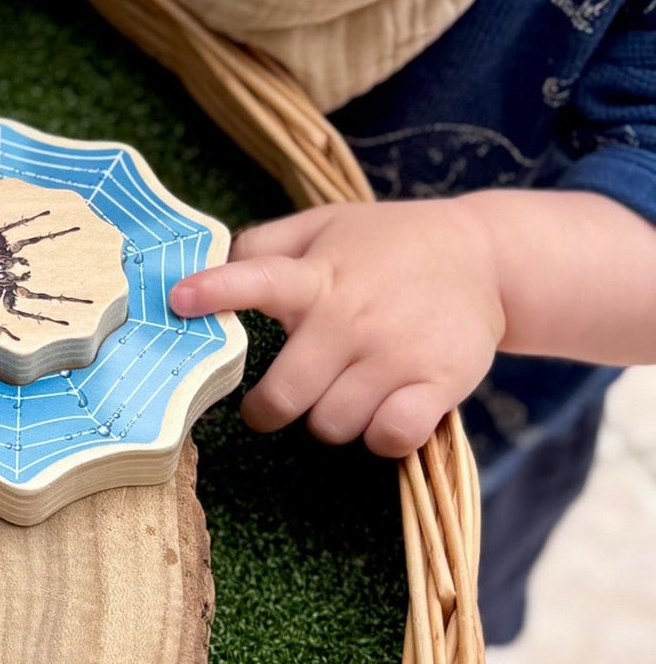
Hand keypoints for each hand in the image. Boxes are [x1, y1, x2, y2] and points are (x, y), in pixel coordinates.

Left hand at [169, 199, 506, 457]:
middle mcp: (351, 317)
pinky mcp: (438, 383)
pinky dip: (380, 436)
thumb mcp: (325, 225)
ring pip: (332, 425)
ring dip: (328, 420)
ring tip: (341, 394)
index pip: (256, 280)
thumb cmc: (388, 244)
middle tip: (268, 406)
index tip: (179, 300)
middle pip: (284, 396)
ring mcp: (395, 354)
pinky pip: (389, 438)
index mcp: (317, 276)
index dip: (215, 291)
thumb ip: (263, 246)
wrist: (485, 257)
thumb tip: (204, 271)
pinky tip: (382, 413)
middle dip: (267, 410)